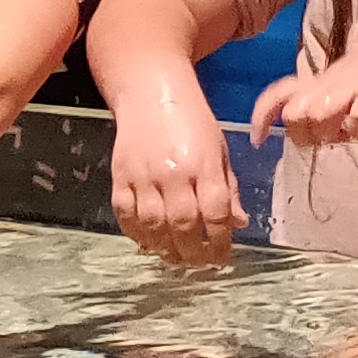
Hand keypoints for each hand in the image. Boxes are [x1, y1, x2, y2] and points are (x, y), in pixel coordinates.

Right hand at [108, 85, 245, 272]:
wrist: (151, 94)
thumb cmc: (192, 122)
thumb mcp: (220, 151)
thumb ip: (228, 189)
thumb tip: (238, 223)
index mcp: (204, 166)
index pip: (216, 213)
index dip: (221, 242)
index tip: (224, 258)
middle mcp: (173, 173)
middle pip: (183, 224)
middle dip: (194, 252)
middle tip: (199, 263)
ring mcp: (143, 175)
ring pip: (153, 224)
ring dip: (165, 248)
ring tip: (175, 258)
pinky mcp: (120, 175)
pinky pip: (125, 213)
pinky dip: (136, 233)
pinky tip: (148, 242)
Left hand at [252, 35, 357, 153]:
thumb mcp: (350, 81)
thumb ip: (330, 102)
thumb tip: (317, 129)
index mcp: (322, 79)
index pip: (279, 93)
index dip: (262, 115)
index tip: (257, 139)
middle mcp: (330, 81)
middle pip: (294, 113)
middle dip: (305, 133)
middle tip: (328, 137)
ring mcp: (352, 85)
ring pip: (317, 115)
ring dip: (331, 132)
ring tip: (351, 132)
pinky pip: (356, 118)